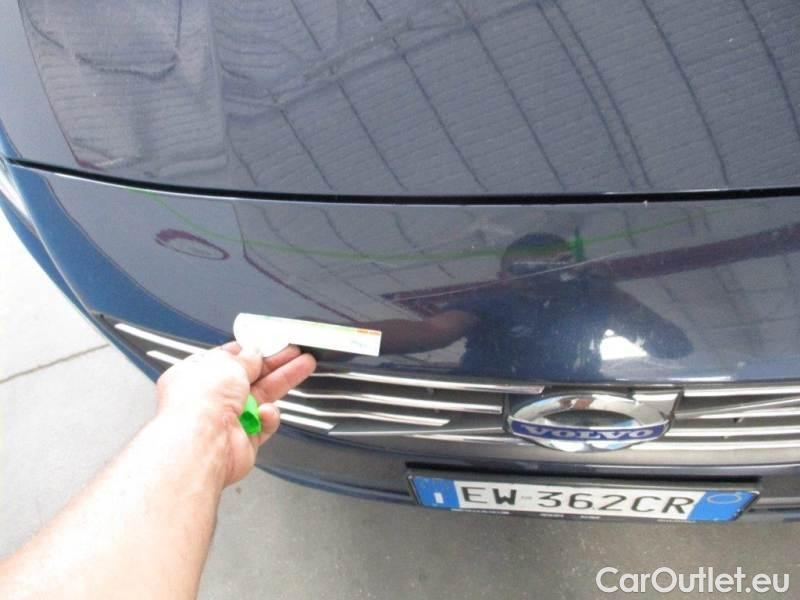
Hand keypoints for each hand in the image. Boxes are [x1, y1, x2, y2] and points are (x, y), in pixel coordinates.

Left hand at [155, 343, 315, 485]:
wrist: (203, 445)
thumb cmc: (200, 402)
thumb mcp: (226, 364)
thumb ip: (245, 358)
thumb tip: (254, 353)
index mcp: (197, 375)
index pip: (228, 359)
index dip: (251, 350)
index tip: (271, 343)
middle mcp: (211, 398)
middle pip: (250, 376)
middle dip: (275, 363)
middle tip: (295, 353)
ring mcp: (228, 419)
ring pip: (262, 396)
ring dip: (282, 381)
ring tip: (304, 365)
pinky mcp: (243, 440)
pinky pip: (265, 423)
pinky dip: (269, 417)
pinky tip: (266, 412)